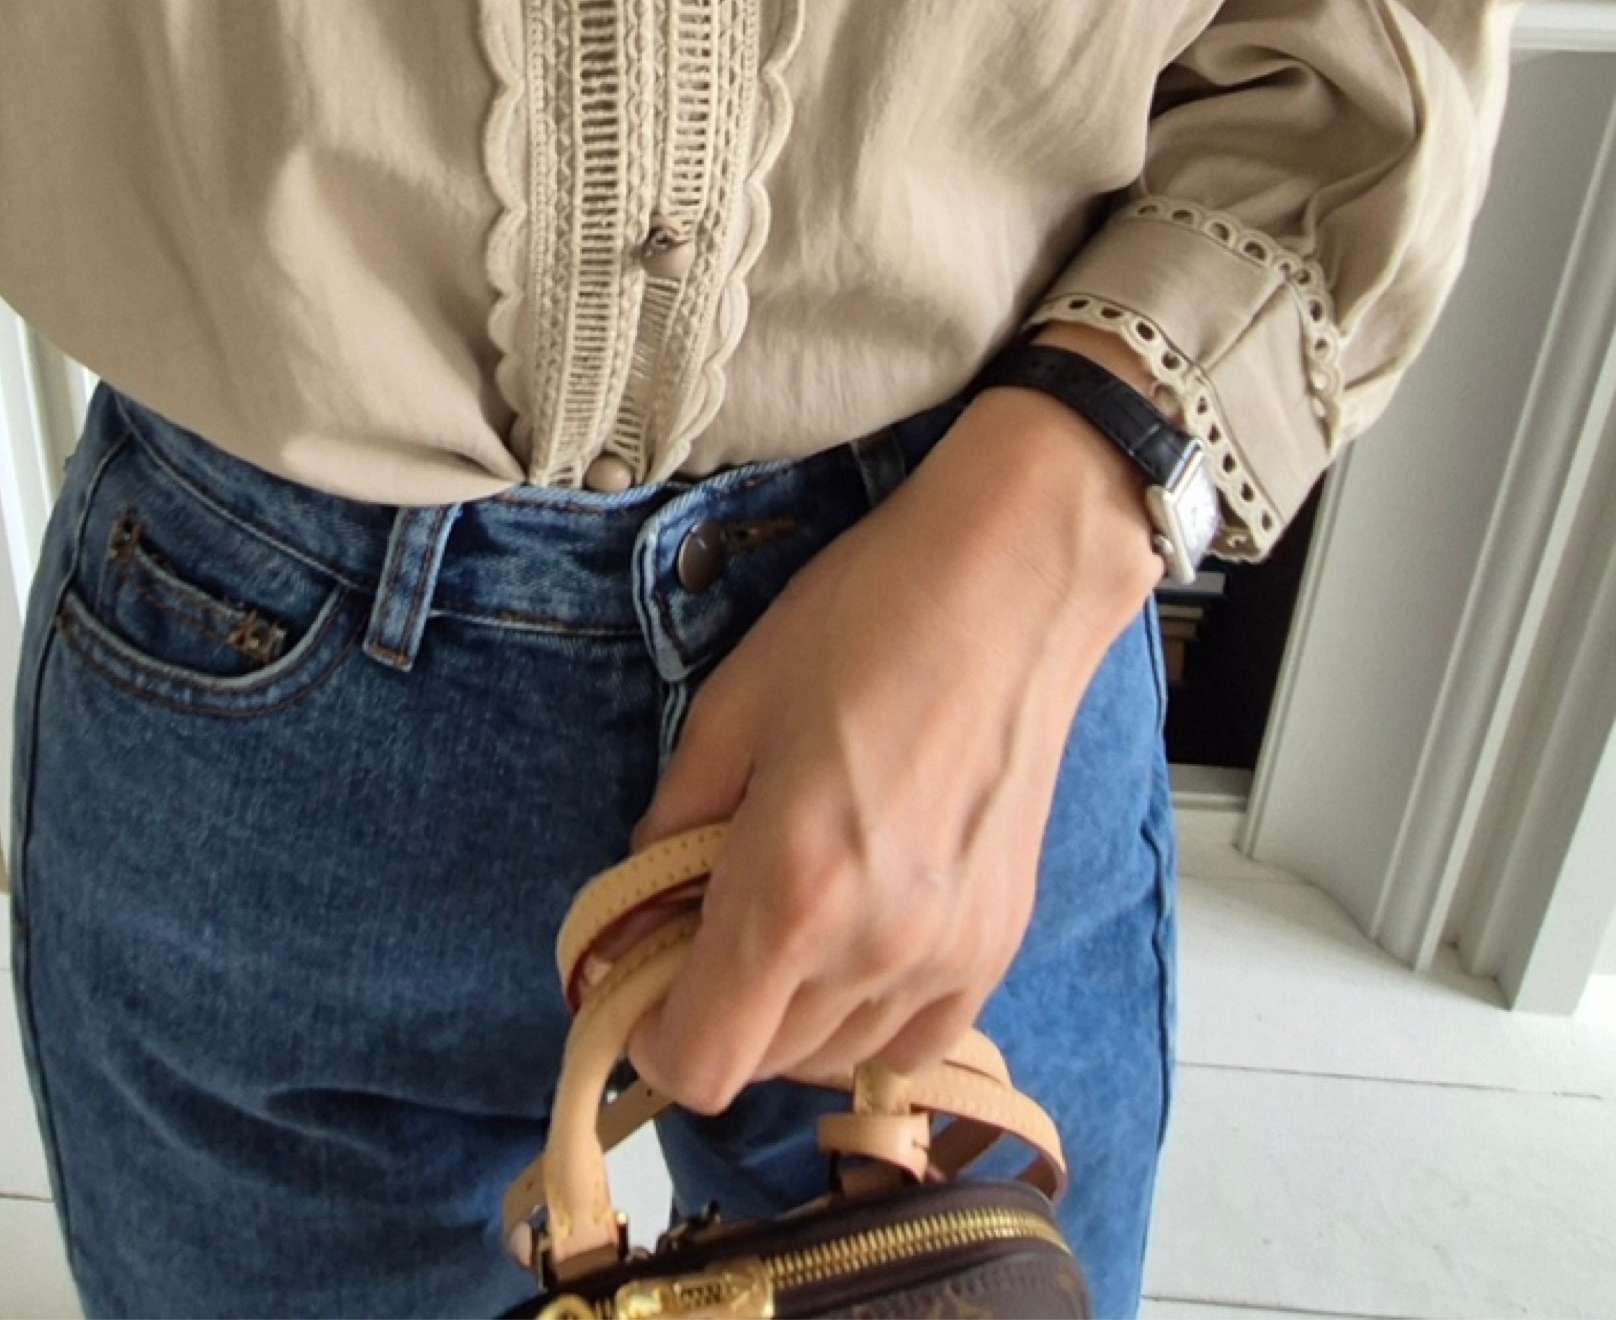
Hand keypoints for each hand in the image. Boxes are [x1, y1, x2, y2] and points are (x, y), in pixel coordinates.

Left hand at [608, 383, 1159, 1114]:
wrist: (1009, 587)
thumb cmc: (863, 621)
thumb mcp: (731, 706)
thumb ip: (674, 821)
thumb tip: (645, 897)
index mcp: (793, 891)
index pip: (703, 1060)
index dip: (653, 1034)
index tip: (640, 975)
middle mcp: (874, 950)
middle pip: (761, 1063)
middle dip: (713, 1007)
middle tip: (702, 917)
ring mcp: (948, 958)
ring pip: (834, 1056)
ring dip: (787, 1013)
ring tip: (784, 909)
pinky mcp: (998, 945)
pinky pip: (910, 1038)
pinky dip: (864, 1014)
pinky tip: (852, 932)